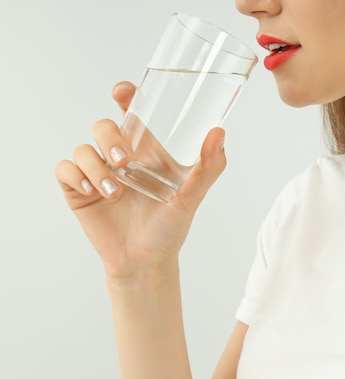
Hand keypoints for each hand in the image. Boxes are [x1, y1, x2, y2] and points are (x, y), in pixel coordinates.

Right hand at [55, 82, 226, 279]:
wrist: (146, 261)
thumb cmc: (169, 228)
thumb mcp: (192, 197)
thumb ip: (208, 167)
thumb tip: (219, 133)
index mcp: (146, 152)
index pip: (132, 114)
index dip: (126, 97)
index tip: (123, 92)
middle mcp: (120, 157)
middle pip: (103, 126)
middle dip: (109, 137)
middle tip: (124, 161)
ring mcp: (98, 173)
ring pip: (83, 148)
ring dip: (95, 165)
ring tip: (114, 191)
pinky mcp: (79, 190)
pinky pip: (66, 169)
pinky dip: (77, 175)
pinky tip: (94, 190)